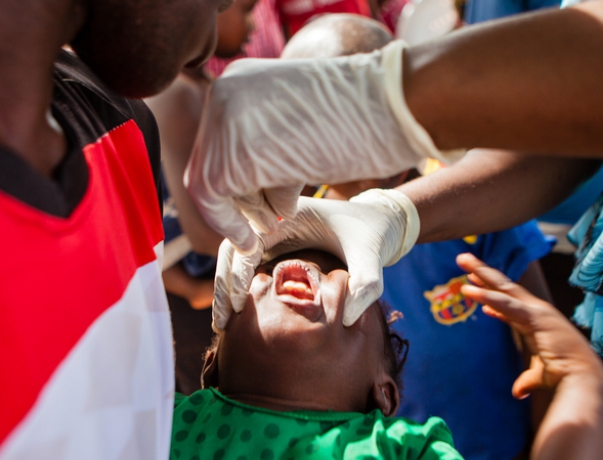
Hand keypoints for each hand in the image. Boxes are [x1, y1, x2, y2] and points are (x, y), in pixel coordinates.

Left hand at [186, 40, 461, 252]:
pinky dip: (230, 224)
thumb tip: (237, 187)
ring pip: (209, 182)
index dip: (234, 183)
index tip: (253, 210)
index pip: (215, 142)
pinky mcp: (234, 150)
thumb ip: (266, 143)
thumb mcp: (298, 126)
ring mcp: (225, 119)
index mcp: (239, 80)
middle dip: (236, 199)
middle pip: (208, 161)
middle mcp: (224, 92)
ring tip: (278, 216)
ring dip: (242, 210)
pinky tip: (257, 236)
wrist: (394, 106)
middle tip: (265, 221)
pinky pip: (212, 198)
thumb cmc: (360, 120)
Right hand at [211, 190, 419, 330]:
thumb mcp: (374, 258)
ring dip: (227, 288)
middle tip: (222, 323)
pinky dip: (240, 286)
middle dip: (223, 286)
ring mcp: (275, 231)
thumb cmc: (376, 233)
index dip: (237, 275)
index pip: (246, 242)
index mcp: (290, 214)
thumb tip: (346, 318)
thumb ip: (366, 285)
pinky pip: (250, 263)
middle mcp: (276, 219)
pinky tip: (240, 314)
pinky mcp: (279, 244)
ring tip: (224, 324)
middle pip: (232, 250)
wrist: (384, 221)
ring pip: (236, 257)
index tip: (239, 307)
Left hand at [456, 253, 602, 397]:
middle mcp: (537, 312)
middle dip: (484, 272)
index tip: (474, 287)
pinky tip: (469, 290)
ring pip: (503, 287)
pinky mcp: (534, 317)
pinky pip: (505, 303)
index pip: (509, 304)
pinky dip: (486, 295)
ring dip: (481, 273)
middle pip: (504, 287)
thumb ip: (526, 380)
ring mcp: (536, 311)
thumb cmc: (564, 377)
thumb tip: (518, 392)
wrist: (581, 378)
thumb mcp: (537, 375)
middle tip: (463, 259)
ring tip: (462, 260)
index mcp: (536, 322)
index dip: (490, 295)